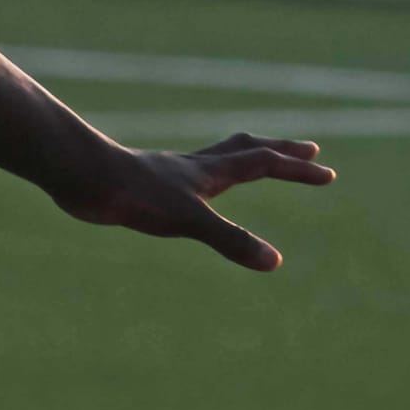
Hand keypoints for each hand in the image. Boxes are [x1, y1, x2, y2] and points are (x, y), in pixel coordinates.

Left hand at [52, 134, 335, 270]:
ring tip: (255, 161)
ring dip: (243, 158)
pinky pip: (188, 178)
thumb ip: (231, 239)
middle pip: (245, 149)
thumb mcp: (189, 220)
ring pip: (216, 159)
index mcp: (210, 171)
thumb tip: (274, 261)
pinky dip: (205, 178)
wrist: (81, 178)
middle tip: (308, 148)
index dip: (296, 169)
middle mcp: (193, 168)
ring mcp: (170, 175)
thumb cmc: (133, 194)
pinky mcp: (148, 186)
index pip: (264, 163)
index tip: (327, 173)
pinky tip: (193, 190)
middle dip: (280, 151)